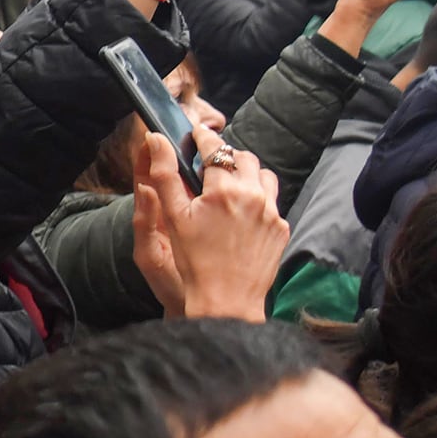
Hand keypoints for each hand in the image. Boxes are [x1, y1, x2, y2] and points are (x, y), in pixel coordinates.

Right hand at [132, 130, 285, 320]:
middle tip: (209, 166)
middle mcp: (253, 195)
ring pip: (263, 176)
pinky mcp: (281, 228)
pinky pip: (273, 202)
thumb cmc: (195, 262)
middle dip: (226, 157)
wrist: (227, 301)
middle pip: (243, 157)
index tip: (197, 135)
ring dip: (247, 175)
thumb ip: (164, 174)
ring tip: (229, 189)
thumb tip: (155, 139)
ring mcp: (272, 212)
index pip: (215, 148)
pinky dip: (258, 200)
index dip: (204, 138)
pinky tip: (241, 216)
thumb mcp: (173, 217)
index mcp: (223, 190)